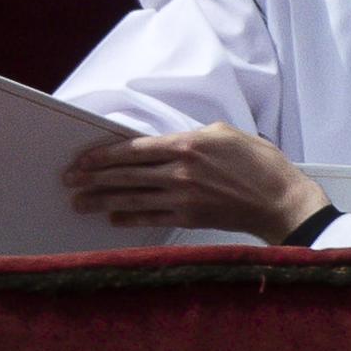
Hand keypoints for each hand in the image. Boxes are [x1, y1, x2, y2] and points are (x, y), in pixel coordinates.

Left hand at [61, 122, 329, 243]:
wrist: (281, 199)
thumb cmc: (258, 162)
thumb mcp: (223, 132)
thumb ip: (190, 136)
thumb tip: (165, 143)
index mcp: (186, 144)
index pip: (133, 150)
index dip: (103, 156)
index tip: (82, 161)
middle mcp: (179, 171)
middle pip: (126, 175)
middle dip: (93, 179)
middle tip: (69, 182)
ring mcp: (183, 197)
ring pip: (133, 198)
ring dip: (102, 201)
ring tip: (79, 203)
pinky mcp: (190, 217)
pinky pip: (152, 218)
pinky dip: (130, 218)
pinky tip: (113, 217)